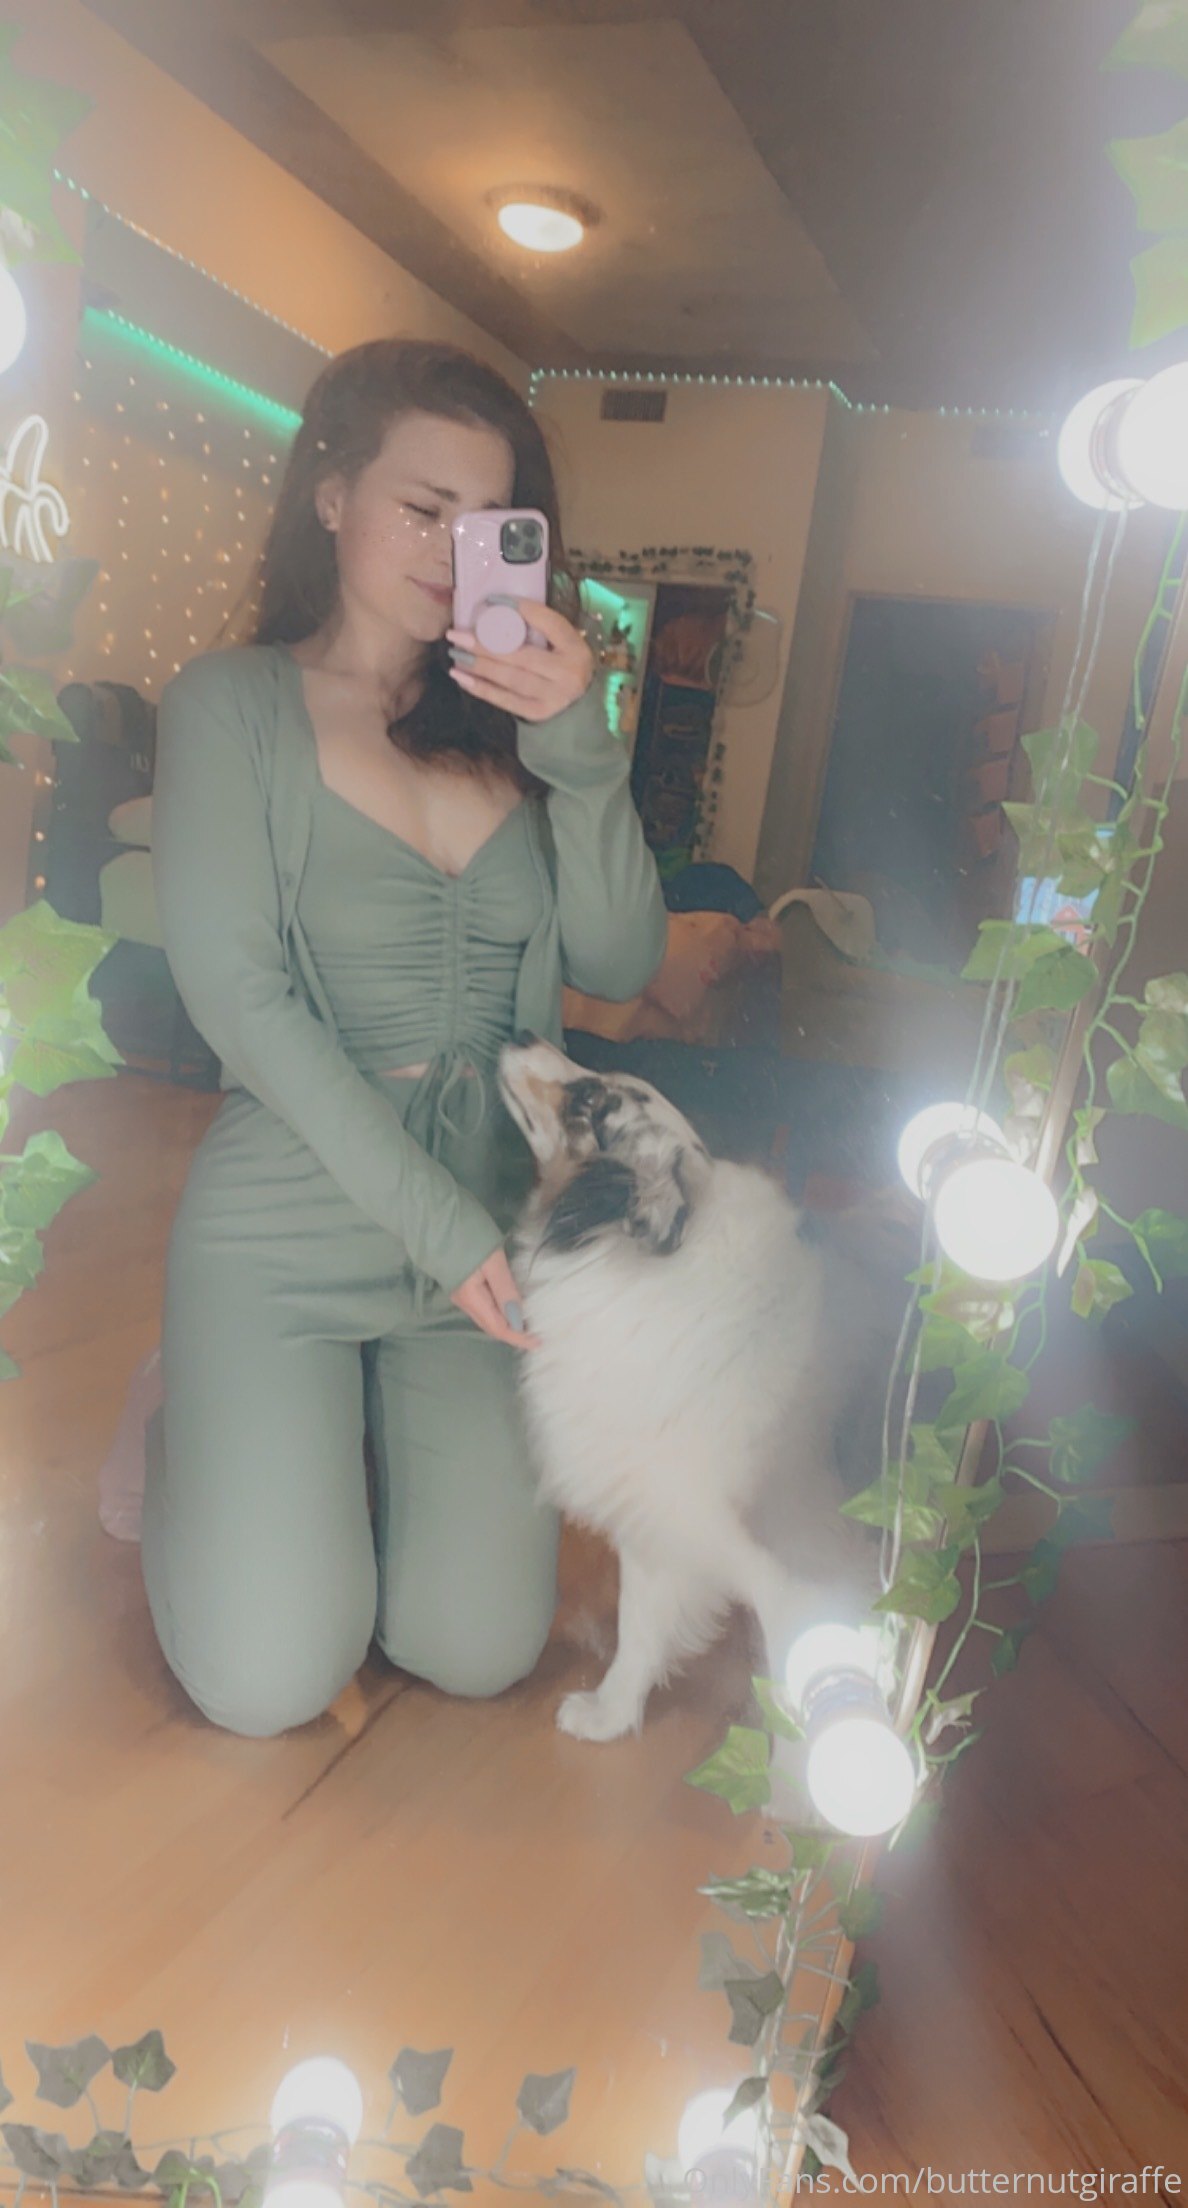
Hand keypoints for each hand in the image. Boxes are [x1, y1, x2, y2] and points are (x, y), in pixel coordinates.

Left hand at [447, 600, 593, 723]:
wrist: (580, 701)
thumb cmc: (562, 662)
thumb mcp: (561, 640)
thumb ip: (538, 626)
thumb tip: (495, 608)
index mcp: (575, 647)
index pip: (549, 623)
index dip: (522, 609)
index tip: (491, 600)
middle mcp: (568, 673)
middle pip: (522, 656)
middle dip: (485, 645)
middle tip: (457, 635)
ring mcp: (554, 697)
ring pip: (511, 679)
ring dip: (479, 666)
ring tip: (455, 654)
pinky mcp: (538, 712)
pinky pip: (506, 700)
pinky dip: (482, 688)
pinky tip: (461, 677)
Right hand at [450, 1246, 540, 1351]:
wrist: (438, 1218)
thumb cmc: (467, 1236)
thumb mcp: (493, 1262)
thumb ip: (505, 1290)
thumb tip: (519, 1318)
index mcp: (470, 1298)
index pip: (498, 1328)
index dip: (518, 1337)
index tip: (539, 1343)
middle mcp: (464, 1301)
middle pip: (491, 1326)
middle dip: (514, 1334)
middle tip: (537, 1335)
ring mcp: (461, 1294)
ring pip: (488, 1318)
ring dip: (507, 1324)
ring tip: (528, 1324)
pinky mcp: (463, 1285)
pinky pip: (485, 1307)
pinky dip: (500, 1312)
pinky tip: (512, 1307)